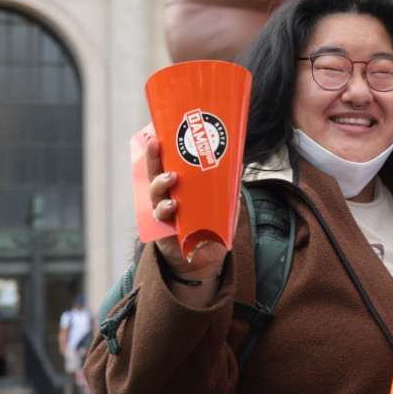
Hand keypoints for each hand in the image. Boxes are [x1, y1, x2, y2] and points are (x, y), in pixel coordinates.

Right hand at [145, 135, 227, 282]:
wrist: (206, 260)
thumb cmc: (211, 227)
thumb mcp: (223, 205)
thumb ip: (228, 187)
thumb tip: (239, 163)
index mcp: (177, 188)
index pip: (164, 165)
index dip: (159, 150)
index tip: (156, 133)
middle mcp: (166, 198)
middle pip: (154, 175)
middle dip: (154, 159)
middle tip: (156, 145)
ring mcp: (163, 216)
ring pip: (155, 195)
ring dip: (161, 184)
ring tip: (171, 178)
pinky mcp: (164, 233)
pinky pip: (161, 220)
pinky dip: (165, 211)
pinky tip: (172, 206)